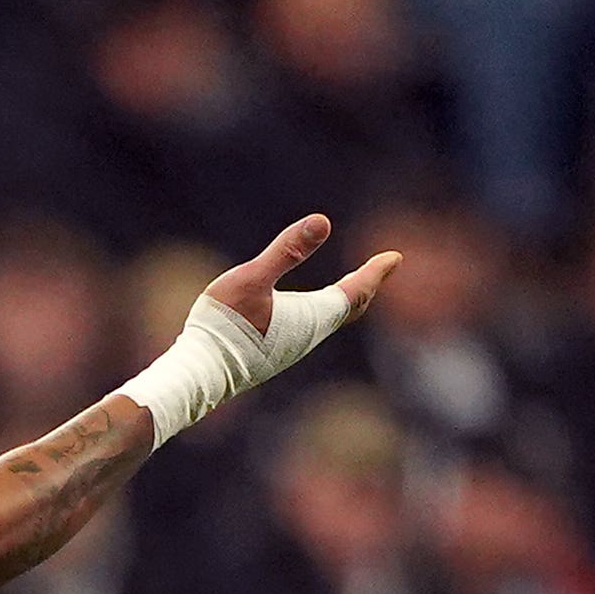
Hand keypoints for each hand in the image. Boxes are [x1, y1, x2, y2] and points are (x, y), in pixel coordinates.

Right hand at [199, 211, 399, 354]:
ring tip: (352, 285)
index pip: (354, 291)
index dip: (375, 272)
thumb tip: (323, 221)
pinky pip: (310, 329)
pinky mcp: (273, 354)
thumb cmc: (225, 324)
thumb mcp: (252, 279)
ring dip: (345, 300)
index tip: (394, 257)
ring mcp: (291, 347)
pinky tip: (308, 311)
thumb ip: (286, 251)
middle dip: (364, 285)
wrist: (200, 372)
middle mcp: (308, 334)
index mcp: (311, 315)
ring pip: (329, 321)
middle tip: (381, 268)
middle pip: (347, 307)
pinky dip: (322, 312)